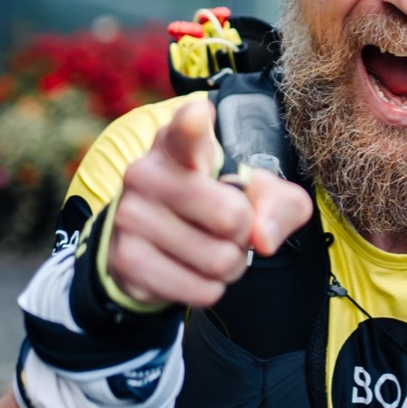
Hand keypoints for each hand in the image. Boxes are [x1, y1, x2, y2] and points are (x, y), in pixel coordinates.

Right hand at [107, 98, 313, 308]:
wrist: (154, 241)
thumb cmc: (214, 202)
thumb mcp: (256, 191)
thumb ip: (279, 204)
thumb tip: (263, 239)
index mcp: (178, 143)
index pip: (186, 130)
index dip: (194, 124)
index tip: (198, 117)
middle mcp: (146, 173)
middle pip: (231, 216)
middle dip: (246, 233)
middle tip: (231, 228)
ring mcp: (130, 216)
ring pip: (219, 260)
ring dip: (230, 265)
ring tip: (214, 250)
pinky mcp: (127, 260)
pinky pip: (200, 289)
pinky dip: (211, 288)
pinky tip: (195, 271)